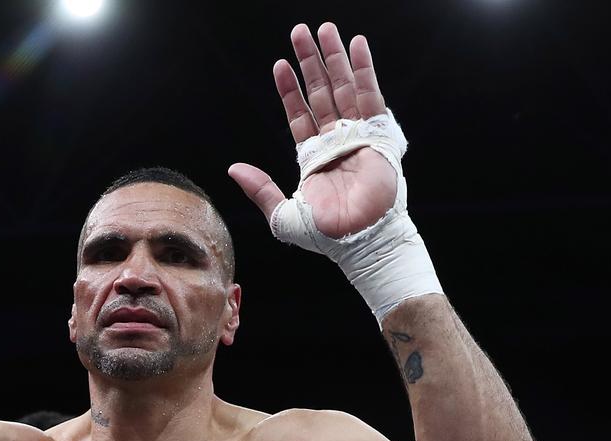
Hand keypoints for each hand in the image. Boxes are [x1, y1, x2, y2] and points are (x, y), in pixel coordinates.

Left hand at [229, 23, 396, 238]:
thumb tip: (233, 169)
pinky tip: (356, 45)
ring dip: (333, 58)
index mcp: (313, 157)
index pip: (299, 114)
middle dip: (310, 62)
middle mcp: (335, 141)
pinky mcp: (377, 134)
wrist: (356, 240)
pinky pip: (369, 94)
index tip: (279, 64)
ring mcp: (357, 135)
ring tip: (325, 29)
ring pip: (343, 87)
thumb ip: (260, 188)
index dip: (289, 89)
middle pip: (321, 93)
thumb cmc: (324, 235)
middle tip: (300, 32)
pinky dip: (363, 69)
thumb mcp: (282, 214)